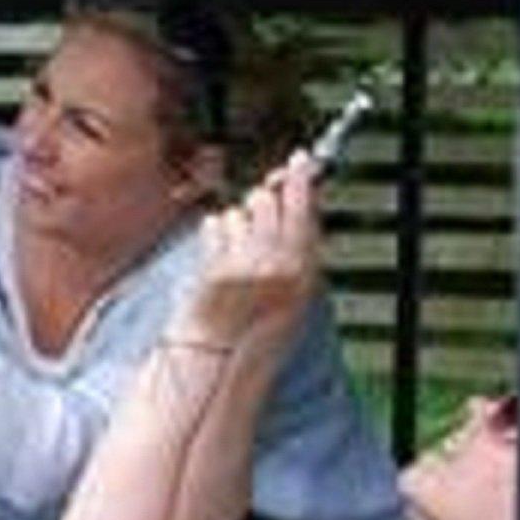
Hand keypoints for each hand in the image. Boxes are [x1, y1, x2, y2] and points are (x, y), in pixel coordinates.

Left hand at [181, 159, 325, 343]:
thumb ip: (298, 247)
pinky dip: (217, 235)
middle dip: (264, 201)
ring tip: (241, 253)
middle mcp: (276, 262)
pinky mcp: (215, 265)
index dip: (301, 177)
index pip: (304, 204)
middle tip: (261, 221)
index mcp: (304, 267)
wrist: (226, 360)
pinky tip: (222, 259)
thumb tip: (296, 202)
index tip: (301, 159)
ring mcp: (243, 262)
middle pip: (267, 199)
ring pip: (240, 211)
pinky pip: (216, 225)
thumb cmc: (260, 333)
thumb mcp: (297, 290)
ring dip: (239, 222)